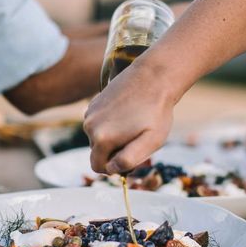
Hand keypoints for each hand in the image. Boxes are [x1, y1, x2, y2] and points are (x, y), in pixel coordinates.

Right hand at [84, 59, 174, 173]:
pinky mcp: (93, 103)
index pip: (98, 167)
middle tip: (136, 138)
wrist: (154, 77)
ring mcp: (90, 113)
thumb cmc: (156, 112)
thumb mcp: (151, 141)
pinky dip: (109, 123)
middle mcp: (90, 126)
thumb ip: (129, 160)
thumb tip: (111, 169)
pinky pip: (98, 122)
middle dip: (114, 151)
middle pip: (98, 152)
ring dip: (112, 136)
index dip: (115, 167)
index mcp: (101, 139)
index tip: (132, 155)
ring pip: (97, 137)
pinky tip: (127, 113)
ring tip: (132, 123)